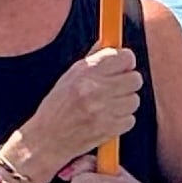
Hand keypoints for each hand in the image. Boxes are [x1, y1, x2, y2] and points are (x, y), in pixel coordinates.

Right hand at [23, 45, 142, 175]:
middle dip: (128, 83)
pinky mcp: (108, 129)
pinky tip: (106, 120)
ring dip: (125, 103)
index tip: (122, 66)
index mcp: (85, 71)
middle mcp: (95, 88)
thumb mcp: (69, 77)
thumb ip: (92, 60)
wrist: (46, 140)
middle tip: (116, 88)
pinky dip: (122, 121)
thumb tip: (109, 43)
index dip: (126, 61)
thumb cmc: (57, 106)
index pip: (125, 57)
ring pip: (134, 100)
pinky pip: (130, 119)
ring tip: (108, 106)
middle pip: (135, 78)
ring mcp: (103, 110)